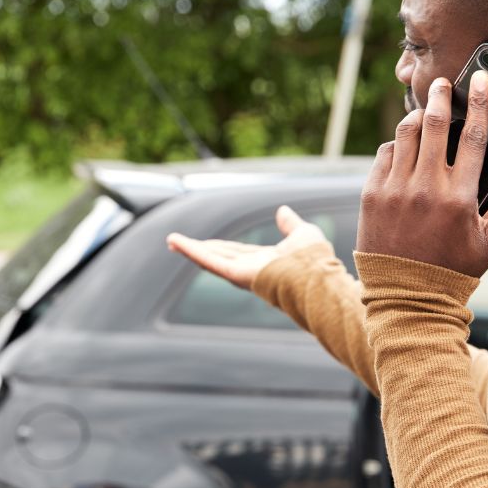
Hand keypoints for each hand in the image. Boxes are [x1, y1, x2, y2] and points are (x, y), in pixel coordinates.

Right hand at [166, 206, 328, 288]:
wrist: (315, 276)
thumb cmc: (315, 260)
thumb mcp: (303, 233)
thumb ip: (290, 224)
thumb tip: (283, 210)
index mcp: (265, 261)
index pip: (237, 252)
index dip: (220, 246)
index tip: (206, 242)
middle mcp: (250, 269)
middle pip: (218, 256)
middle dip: (199, 250)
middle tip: (178, 243)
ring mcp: (241, 273)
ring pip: (210, 259)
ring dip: (189, 249)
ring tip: (171, 241)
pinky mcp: (235, 274)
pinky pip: (209, 261)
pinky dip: (191, 251)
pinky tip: (176, 242)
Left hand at [358, 70, 487, 277]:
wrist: (406, 295)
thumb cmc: (455, 268)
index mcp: (459, 196)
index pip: (474, 135)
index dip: (479, 102)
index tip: (480, 80)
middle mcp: (425, 187)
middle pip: (435, 124)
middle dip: (440, 96)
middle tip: (443, 83)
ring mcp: (394, 189)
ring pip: (405, 134)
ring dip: (416, 116)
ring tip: (424, 110)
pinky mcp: (370, 195)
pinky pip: (384, 154)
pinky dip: (396, 144)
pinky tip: (405, 145)